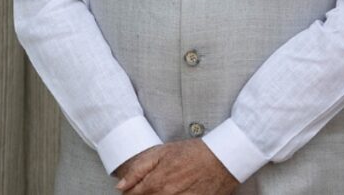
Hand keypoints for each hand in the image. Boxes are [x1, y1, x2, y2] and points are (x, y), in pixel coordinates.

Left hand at [116, 140, 238, 194]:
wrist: (222, 159)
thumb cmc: (192, 153)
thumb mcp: (161, 153)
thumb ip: (138, 169)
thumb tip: (121, 185)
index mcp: (158, 181)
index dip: (129, 193)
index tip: (129, 190)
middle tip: (147, 188)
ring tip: (163, 188)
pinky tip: (171, 192)